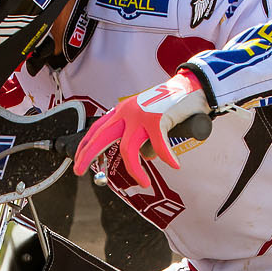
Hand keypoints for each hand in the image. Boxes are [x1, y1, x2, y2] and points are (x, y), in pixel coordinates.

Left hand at [76, 73, 212, 186]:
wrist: (192, 87)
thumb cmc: (173, 105)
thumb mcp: (150, 119)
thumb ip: (142, 136)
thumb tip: (145, 157)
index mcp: (123, 110)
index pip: (97, 129)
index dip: (86, 145)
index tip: (79, 160)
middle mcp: (127, 112)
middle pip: (101, 137)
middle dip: (88, 155)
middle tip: (80, 171)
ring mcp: (141, 115)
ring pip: (129, 150)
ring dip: (136, 171)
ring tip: (144, 183)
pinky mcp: (157, 119)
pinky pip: (158, 147)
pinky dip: (167, 157)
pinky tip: (174, 164)